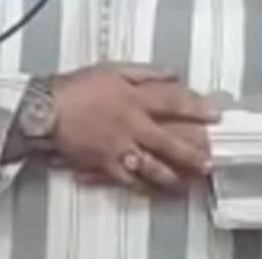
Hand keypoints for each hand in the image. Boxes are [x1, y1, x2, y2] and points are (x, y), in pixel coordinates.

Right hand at [49, 63, 217, 194]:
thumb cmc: (77, 86)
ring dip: (171, 176)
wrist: (46, 109)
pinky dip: (141, 187)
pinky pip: (128, 179)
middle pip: (168, 141)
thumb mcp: (113, 68)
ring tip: (185, 184)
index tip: (215, 115)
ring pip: (151, 166)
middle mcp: (132, 125)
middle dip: (191, 153)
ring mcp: (119, 147)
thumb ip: (145, 72)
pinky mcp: (105, 164)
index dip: (196, 108)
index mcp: (135, 98)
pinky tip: (152, 192)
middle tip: (209, 162)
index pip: (173, 103)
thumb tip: (172, 73)